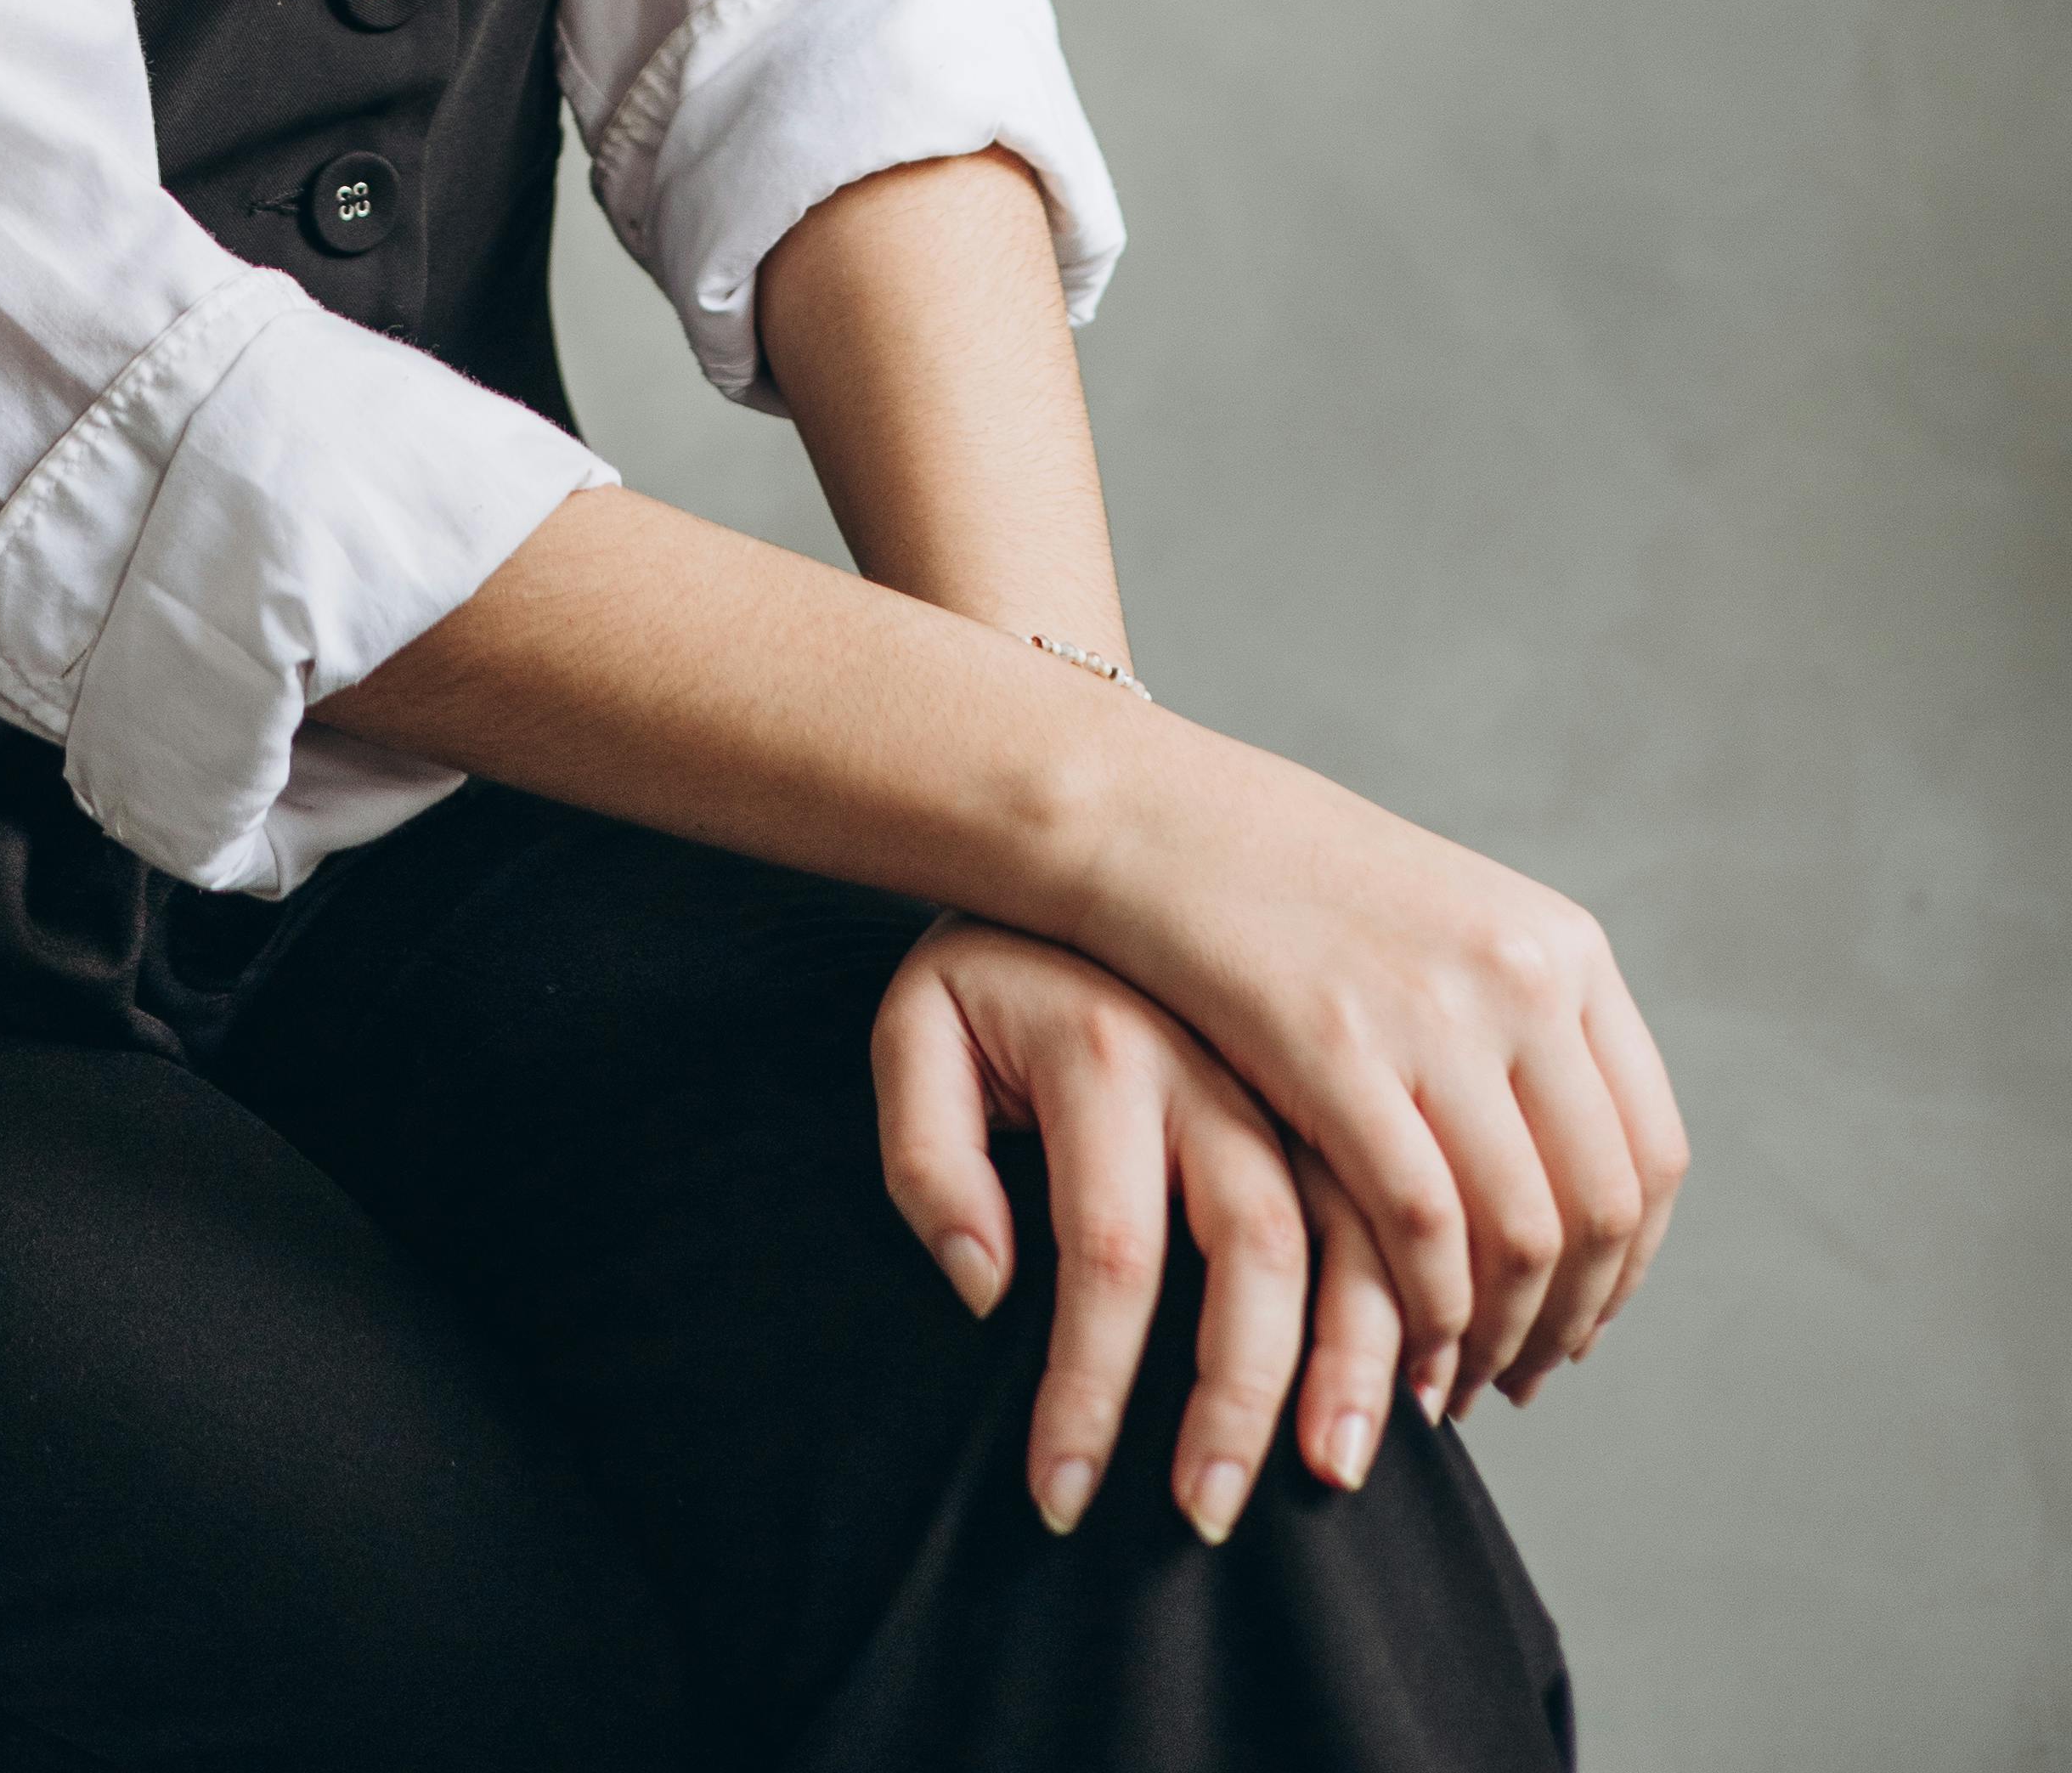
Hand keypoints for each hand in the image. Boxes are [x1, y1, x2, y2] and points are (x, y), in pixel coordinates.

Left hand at [874, 920, 1409, 1536]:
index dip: (1087, 1387)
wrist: (1083, 835)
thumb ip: (925, 1154)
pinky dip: (1433, 1287)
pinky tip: (1422, 1376)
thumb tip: (988, 1286)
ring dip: (1363, 1354)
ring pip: (1363, 1220)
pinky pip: (1415, 1192)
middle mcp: (1217, 1057)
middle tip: (1212, 1515)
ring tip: (1340, 1469)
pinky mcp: (1355, 1077)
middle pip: (1253, 1242)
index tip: (1059, 1495)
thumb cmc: (992, 969)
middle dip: (1240, 1395)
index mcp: (1104, 1044)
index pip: (1105, 1249)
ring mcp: (1298, 1063)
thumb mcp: (917, 1024)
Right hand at [1072, 723, 1690, 1421]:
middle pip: (1599, 1208)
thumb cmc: (1280, 881)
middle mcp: (1523, 975)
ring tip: (1451, 1381)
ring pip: (1520, 1234)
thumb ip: (1510, 1025)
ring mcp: (1435, 1010)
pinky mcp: (1338, 1048)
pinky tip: (1395, 1348)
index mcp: (1562, 947)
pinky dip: (1424, 1316)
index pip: (1650, 1152)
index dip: (1625, 1269)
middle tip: (1518, 1381)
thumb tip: (1561, 1176)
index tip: (1578, 1326)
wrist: (1148, 813)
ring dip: (1497, 1338)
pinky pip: (1421, 1226)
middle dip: (1567, 1322)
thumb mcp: (1437, 925)